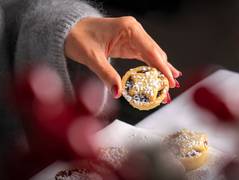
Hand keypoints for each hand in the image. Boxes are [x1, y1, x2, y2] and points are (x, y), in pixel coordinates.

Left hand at [65, 16, 180, 97]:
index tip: (170, 82)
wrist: (68, 29)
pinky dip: (152, 68)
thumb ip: (106, 74)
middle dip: (164, 72)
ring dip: (160, 71)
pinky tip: (161, 76)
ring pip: (152, 56)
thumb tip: (118, 92)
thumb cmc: (77, 37)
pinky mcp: (129, 44)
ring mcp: (133, 37)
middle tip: (169, 90)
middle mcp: (134, 31)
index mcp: (129, 28)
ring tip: (167, 87)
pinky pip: (145, 57)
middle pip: (155, 54)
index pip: (151, 51)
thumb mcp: (92, 57)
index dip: (163, 68)